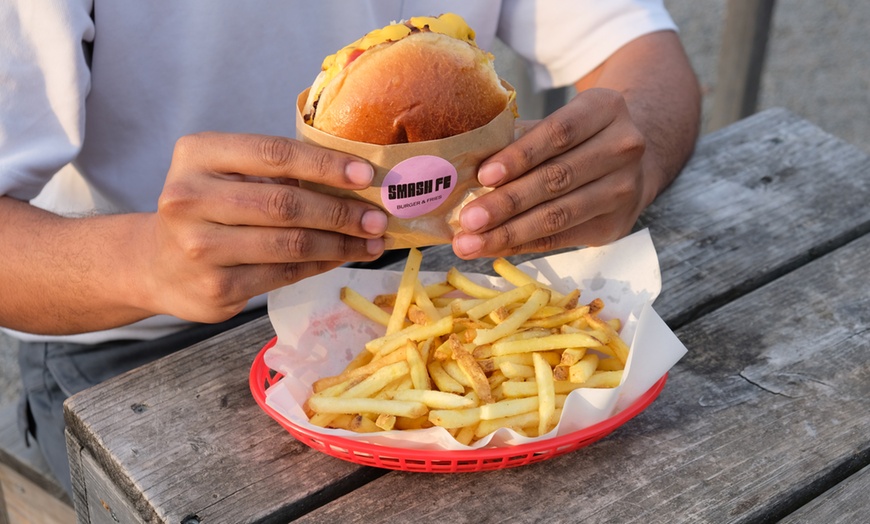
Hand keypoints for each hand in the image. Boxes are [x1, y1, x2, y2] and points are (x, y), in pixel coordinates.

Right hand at [145, 132, 387, 322]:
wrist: (156, 265)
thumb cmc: (207, 208)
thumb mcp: (225, 173)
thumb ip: (275, 171)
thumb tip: (354, 180)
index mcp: (197, 155)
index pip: (273, 154)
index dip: (324, 164)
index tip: (364, 175)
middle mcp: (189, 198)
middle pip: (285, 204)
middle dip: (341, 211)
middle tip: (378, 217)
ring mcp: (200, 247)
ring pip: (290, 244)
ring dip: (340, 243)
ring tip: (372, 241)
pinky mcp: (216, 288)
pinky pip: (285, 274)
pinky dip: (321, 265)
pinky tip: (343, 257)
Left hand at [452, 88, 648, 258]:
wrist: (633, 162)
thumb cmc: (578, 138)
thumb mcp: (558, 122)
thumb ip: (520, 139)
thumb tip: (465, 171)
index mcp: (605, 109)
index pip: (558, 133)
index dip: (520, 156)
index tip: (483, 175)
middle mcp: (622, 149)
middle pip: (556, 179)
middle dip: (506, 203)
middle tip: (467, 219)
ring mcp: (623, 190)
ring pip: (558, 215)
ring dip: (509, 232)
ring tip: (471, 243)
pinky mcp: (614, 225)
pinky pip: (560, 238)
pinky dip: (523, 244)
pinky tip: (494, 248)